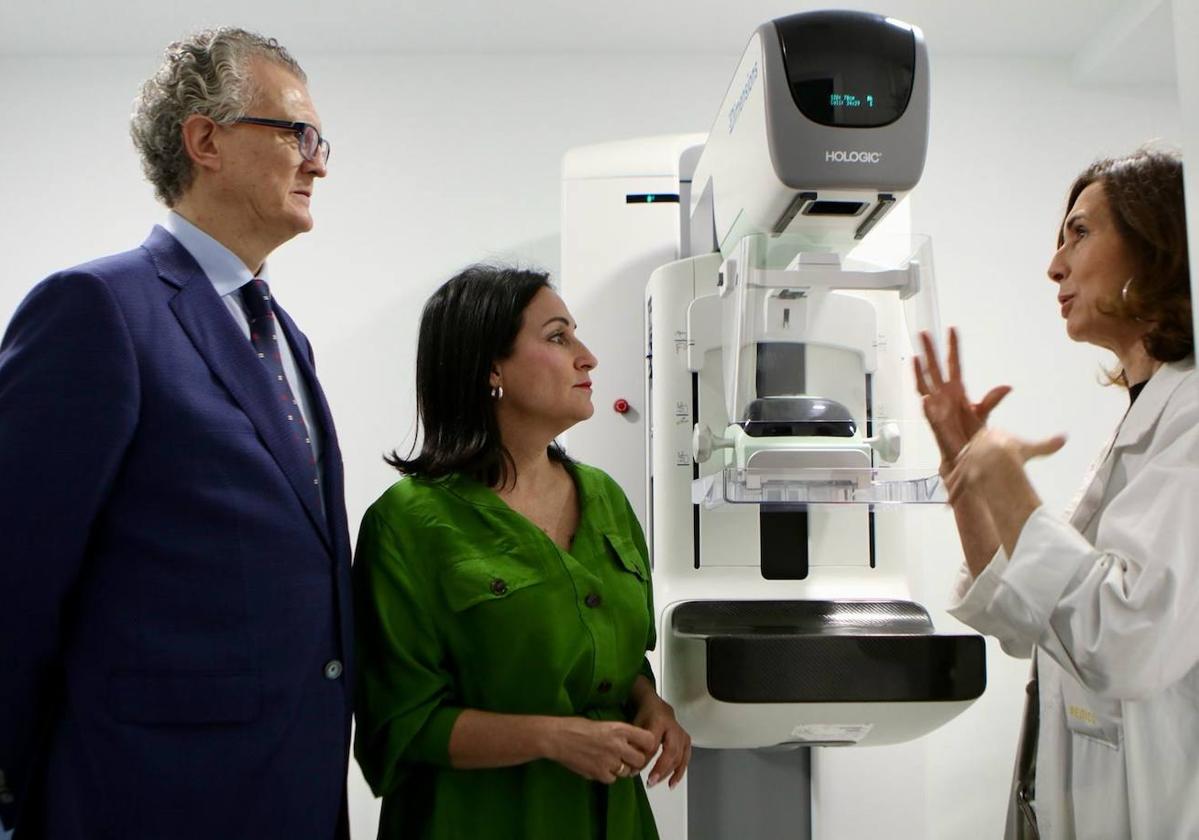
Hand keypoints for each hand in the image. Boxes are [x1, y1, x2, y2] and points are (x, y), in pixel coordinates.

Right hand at [543, 716, 657, 784]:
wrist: (557, 737)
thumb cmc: (575, 726)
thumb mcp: (603, 723)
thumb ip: (618, 733)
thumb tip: (630, 743)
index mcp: (619, 728)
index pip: (648, 739)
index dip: (647, 745)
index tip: (641, 747)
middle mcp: (618, 745)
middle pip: (640, 759)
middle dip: (635, 761)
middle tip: (627, 759)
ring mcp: (609, 760)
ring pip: (627, 772)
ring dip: (621, 769)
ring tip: (609, 761)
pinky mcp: (599, 773)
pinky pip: (612, 779)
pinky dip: (607, 775)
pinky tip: (599, 767)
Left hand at [632, 692, 691, 788]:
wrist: (657, 706)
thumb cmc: (645, 715)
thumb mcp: (635, 725)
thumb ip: (634, 743)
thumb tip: (629, 766)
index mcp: (659, 721)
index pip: (654, 743)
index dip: (645, 758)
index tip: (635, 770)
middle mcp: (673, 728)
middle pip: (671, 751)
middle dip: (661, 768)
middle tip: (650, 781)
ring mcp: (682, 735)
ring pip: (679, 757)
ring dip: (668, 773)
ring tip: (656, 783)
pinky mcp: (686, 741)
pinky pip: (685, 759)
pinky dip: (679, 772)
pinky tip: (672, 783)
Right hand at [913, 328, 1011, 464]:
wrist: (966, 458)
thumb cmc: (971, 438)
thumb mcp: (982, 415)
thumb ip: (991, 400)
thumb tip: (1006, 387)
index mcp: (957, 391)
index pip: (954, 364)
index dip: (953, 348)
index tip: (952, 330)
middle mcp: (944, 395)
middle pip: (935, 368)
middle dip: (930, 350)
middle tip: (925, 332)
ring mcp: (937, 404)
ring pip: (925, 380)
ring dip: (921, 365)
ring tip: (916, 350)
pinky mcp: (933, 416)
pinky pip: (925, 400)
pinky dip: (920, 386)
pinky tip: (917, 378)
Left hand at [944, 427, 1065, 503]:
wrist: (996, 460)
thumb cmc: (1013, 453)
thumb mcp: (1030, 448)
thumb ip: (1046, 445)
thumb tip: (1065, 439)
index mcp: (988, 437)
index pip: (986, 443)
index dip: (987, 450)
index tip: (987, 456)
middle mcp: (974, 448)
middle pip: (972, 456)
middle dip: (972, 463)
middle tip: (976, 473)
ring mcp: (966, 461)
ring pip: (962, 472)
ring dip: (959, 481)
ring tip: (956, 492)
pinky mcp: (961, 473)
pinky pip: (957, 485)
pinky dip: (954, 495)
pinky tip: (949, 503)